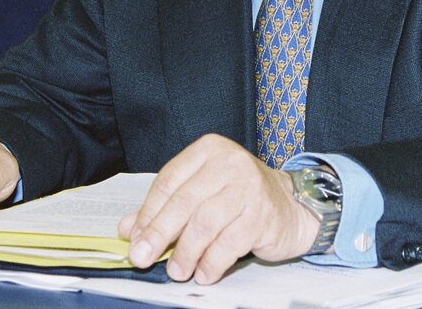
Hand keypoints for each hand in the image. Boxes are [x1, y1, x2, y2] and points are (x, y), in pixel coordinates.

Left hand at [117, 134, 318, 283]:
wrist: (292, 206)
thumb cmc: (241, 197)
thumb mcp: (202, 193)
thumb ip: (165, 207)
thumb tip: (128, 229)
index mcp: (209, 150)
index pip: (168, 182)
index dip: (148, 214)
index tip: (135, 238)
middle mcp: (229, 163)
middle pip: (183, 203)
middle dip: (159, 235)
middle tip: (143, 258)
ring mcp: (249, 187)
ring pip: (204, 224)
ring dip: (185, 253)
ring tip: (177, 270)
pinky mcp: (263, 214)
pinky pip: (228, 243)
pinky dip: (211, 263)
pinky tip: (203, 272)